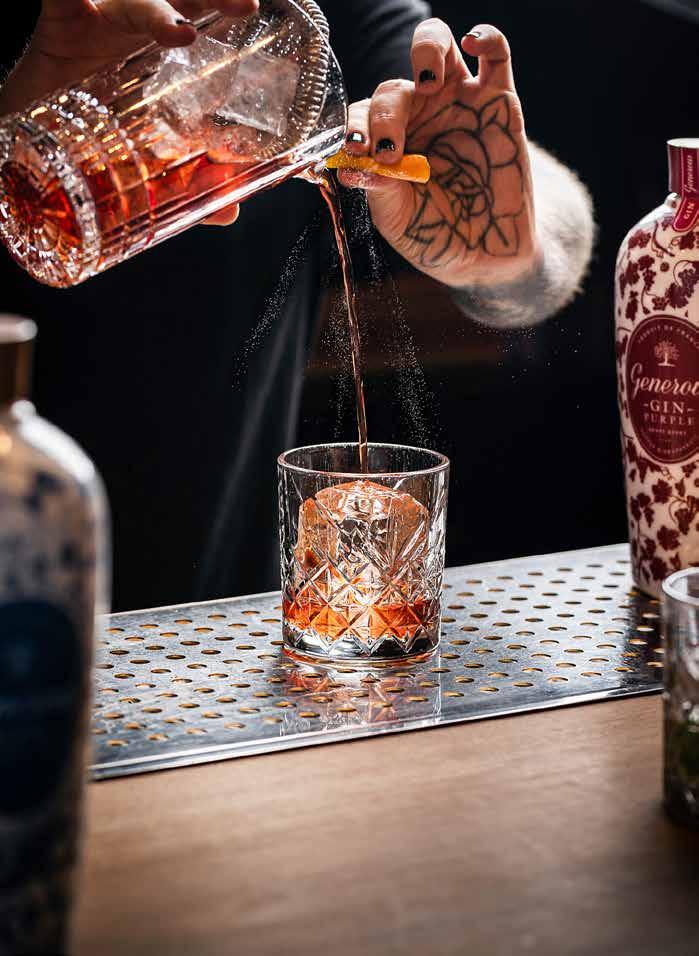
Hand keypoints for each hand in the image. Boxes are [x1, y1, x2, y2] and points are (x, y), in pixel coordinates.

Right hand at [0, 0, 257, 226]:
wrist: (26, 129)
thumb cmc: (86, 132)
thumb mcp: (136, 158)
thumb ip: (183, 182)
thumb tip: (231, 210)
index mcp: (163, 50)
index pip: (207, 19)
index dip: (233, 13)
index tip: (263, 19)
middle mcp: (137, 24)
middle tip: (246, 6)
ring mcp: (101, 15)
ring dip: (158, 11)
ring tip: (180, 33)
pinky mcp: (60, 17)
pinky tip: (81, 4)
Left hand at [339, 21, 538, 288]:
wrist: (486, 255)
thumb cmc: (436, 235)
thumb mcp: (398, 218)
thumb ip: (378, 189)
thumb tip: (352, 167)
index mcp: (388, 139)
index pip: (362, 114)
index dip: (356, 124)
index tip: (356, 150)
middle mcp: (419, 115)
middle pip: (392, 88)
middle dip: (385, 115)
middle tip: (389, 150)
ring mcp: (458, 103)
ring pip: (436, 47)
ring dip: (425, 52)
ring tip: (427, 83)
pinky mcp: (498, 101)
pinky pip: (495, 54)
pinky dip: (485, 36)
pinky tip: (473, 41)